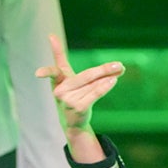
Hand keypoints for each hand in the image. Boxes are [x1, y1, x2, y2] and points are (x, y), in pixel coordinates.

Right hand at [35, 33, 123, 162]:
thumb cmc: (76, 97)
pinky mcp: (77, 107)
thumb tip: (120, 66)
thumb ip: (96, 73)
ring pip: (93, 84)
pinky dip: (105, 87)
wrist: (73, 122)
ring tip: (119, 71)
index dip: (51, 58)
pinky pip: (94, 93)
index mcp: (58, 81)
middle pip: (86, 76)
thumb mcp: (78, 83)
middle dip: (103, 70)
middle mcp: (60, 90)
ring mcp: (67, 100)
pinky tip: (113, 80)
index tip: (48, 45)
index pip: (54, 70)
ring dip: (107, 78)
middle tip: (119, 64)